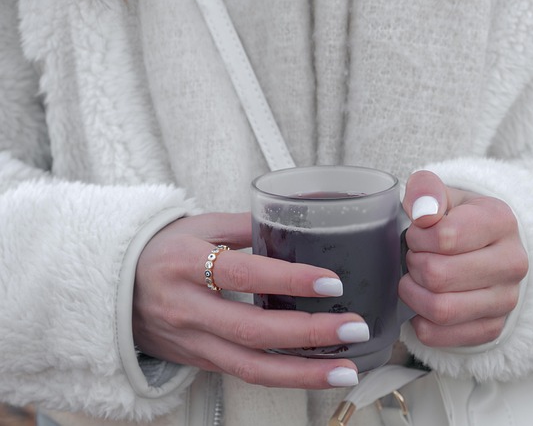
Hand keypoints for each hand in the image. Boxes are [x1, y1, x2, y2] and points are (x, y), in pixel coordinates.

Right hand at [133, 212, 368, 387]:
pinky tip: (317, 372)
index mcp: (184, 264)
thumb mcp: (198, 225)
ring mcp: (192, 342)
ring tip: (347, 370)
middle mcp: (187, 309)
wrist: (115, 288)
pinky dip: (284, 376)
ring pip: (250, 367)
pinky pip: (245, 373)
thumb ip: (247, 224)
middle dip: (308, 334)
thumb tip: (298, 218)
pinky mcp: (200, 361)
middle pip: (252, 331)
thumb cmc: (163, 250)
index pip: (242, 274)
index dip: (288, 280)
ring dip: (303, 373)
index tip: (331, 282)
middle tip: (354, 326)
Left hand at [401, 171, 527, 346]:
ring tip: (417, 279)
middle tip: (416, 257)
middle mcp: (512, 263)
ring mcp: (506, 301)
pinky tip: (423, 302)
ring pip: (439, 309)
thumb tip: (424, 212)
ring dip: (414, 293)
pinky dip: (419, 321)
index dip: (417, 236)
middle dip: (414, 264)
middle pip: (438, 275)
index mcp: (501, 221)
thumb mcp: (443, 195)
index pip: (444, 236)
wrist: (486, 248)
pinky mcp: (491, 329)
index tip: (418, 233)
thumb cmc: (458, 220)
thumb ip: (426, 190)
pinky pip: (437, 335)